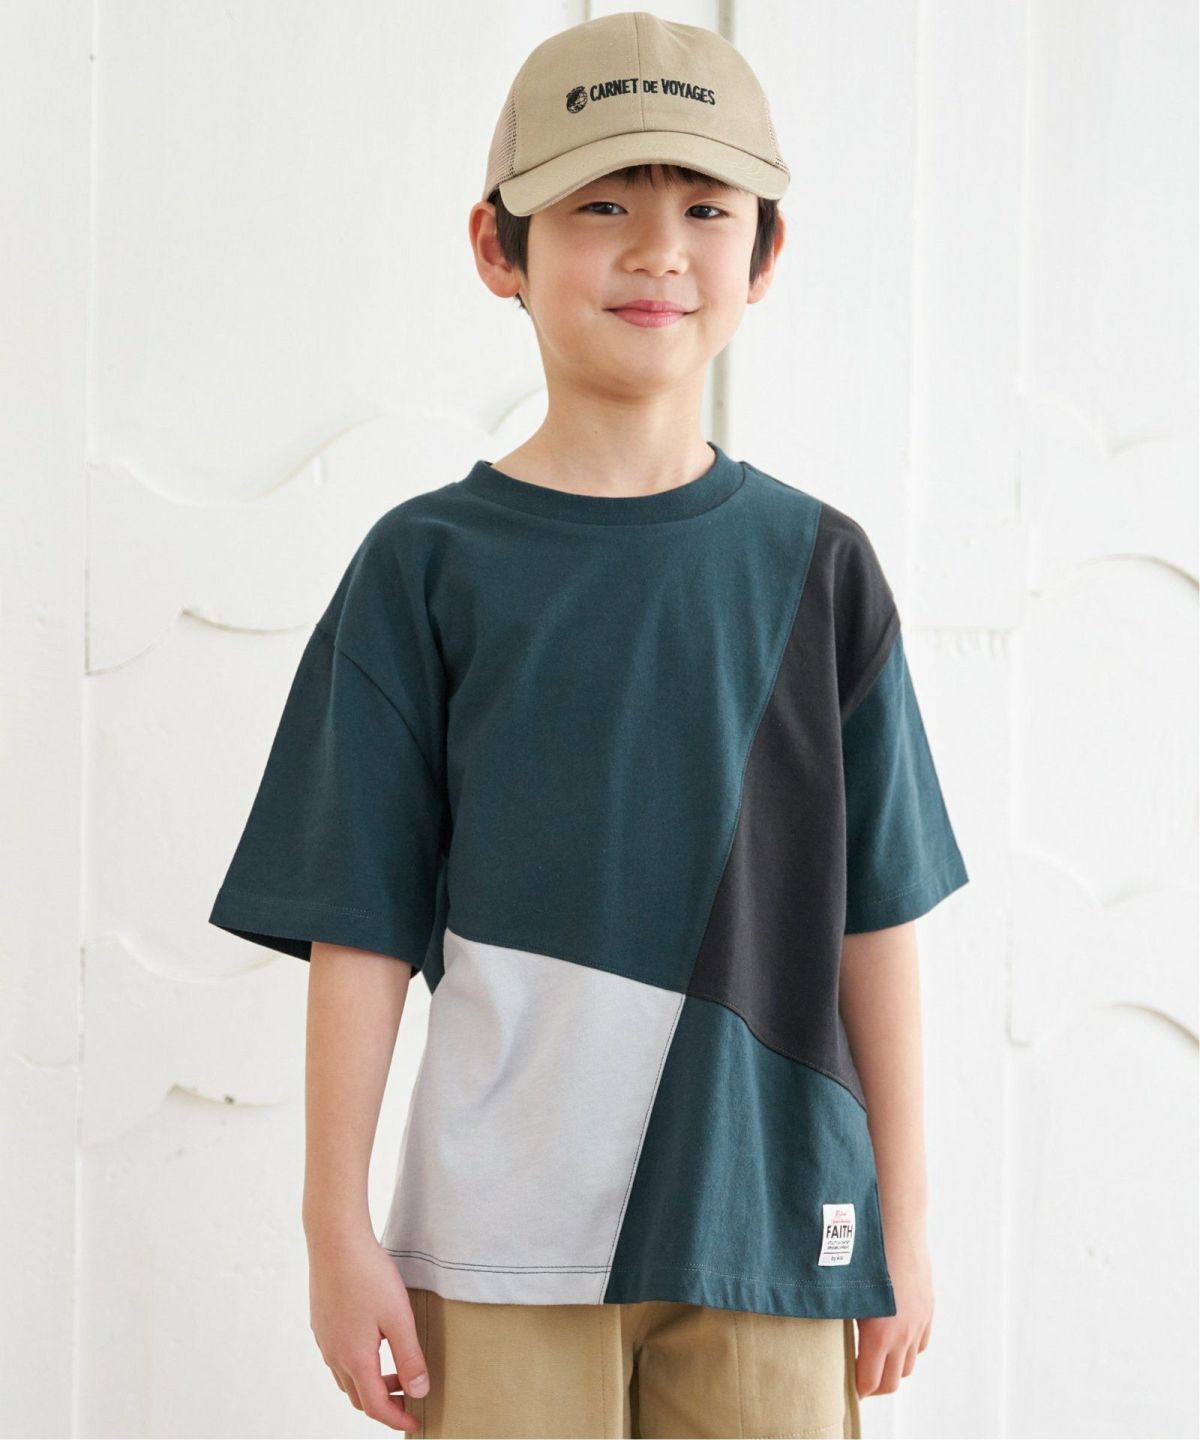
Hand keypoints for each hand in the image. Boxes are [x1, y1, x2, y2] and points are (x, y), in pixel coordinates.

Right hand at [307, 1228, 430, 1431]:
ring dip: (371, 1382)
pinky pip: (338, 1356)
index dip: (397, 1418)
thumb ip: (409, 1357)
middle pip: (359, 1396)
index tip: (415, 1423)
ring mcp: (324, 1339)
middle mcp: (334, 1354)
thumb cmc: (369, 1275)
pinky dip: (358, 1363)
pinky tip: (374, 1342)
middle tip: (410, 1394)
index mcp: (354, 1358)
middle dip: (386, 1402)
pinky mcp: (321, 1322)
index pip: (375, 1405)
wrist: (335, 1240)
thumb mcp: (399, 1317)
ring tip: (397, 1368)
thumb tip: (419, 1392)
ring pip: (347, 1377)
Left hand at [854, 1227, 933, 1395]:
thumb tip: (827, 1342)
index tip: (845, 1389)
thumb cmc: (864, 1254)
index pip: (870, 1382)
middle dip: (875, 1387)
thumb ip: (842, 1321)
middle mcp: (903, 1334)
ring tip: (875, 1361)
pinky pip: (921, 1343)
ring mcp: (919, 1322)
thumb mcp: (847, 1291)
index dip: (857, 1390)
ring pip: (909, 1365)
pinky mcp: (928, 1309)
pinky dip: (909, 1349)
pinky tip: (895, 1339)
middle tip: (859, 1382)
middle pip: (892, 1382)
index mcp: (879, 1334)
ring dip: (893, 1369)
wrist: (897, 1224)